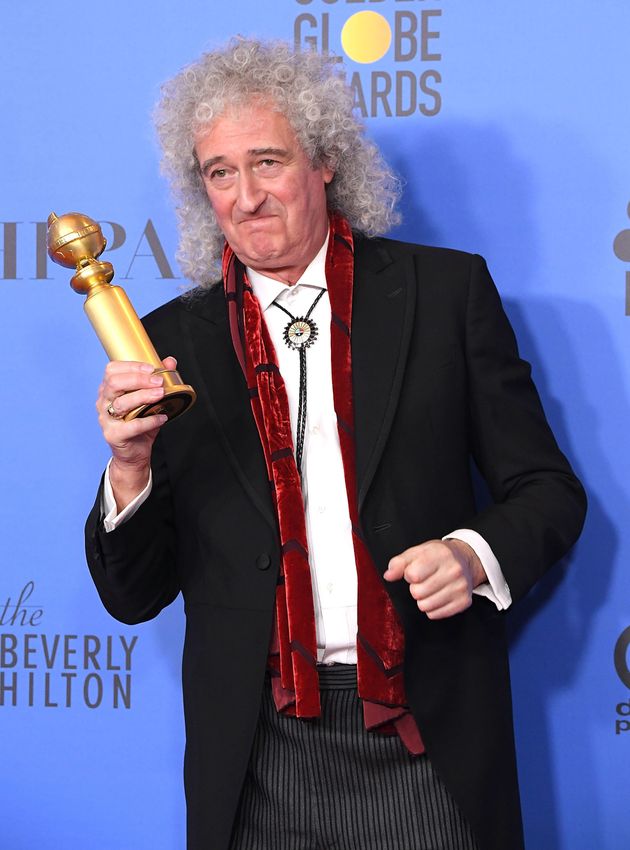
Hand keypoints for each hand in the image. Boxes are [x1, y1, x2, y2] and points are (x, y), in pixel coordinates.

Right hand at [96, 356, 176, 509]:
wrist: (134, 453)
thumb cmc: (140, 422)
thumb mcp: (150, 399)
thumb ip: (158, 380)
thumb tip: (170, 361)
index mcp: (109, 389)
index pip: (112, 370)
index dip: (132, 367)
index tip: (152, 368)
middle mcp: (104, 402)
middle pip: (114, 384)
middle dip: (138, 379)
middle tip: (159, 382)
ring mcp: (106, 419)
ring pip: (121, 404)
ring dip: (143, 397)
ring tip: (161, 395)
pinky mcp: (113, 435)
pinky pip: (131, 426)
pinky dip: (149, 421)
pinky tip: (162, 418)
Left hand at [383, 539, 486, 619]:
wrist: (466, 560)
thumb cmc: (439, 556)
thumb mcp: (417, 552)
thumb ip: (399, 562)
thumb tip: (389, 575)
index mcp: (440, 555)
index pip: (412, 575)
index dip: (409, 575)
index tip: (415, 572)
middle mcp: (453, 570)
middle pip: (418, 593)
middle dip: (416, 588)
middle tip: (424, 581)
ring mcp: (460, 587)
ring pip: (426, 606)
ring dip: (423, 600)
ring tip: (430, 588)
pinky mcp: (464, 602)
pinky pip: (435, 614)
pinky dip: (433, 608)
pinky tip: (438, 595)